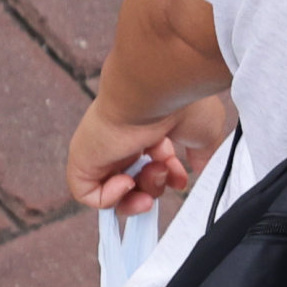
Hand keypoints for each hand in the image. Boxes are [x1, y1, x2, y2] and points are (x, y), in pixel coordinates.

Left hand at [70, 93, 220, 215]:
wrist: (157, 88)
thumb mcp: (204, 135)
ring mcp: (101, 150)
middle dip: (155, 188)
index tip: (181, 179)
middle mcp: (121, 141)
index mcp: (146, 133)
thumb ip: (202, 156)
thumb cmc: (181, 103)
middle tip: (165, 175)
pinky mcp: (83, 159)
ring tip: (151, 172)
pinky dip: (110, 198)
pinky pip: (86, 193)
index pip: (150, 168)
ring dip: (139, 193)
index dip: (167, 180)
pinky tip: (127, 180)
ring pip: (112, 192)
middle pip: (134, 183)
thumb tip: (201, 170)